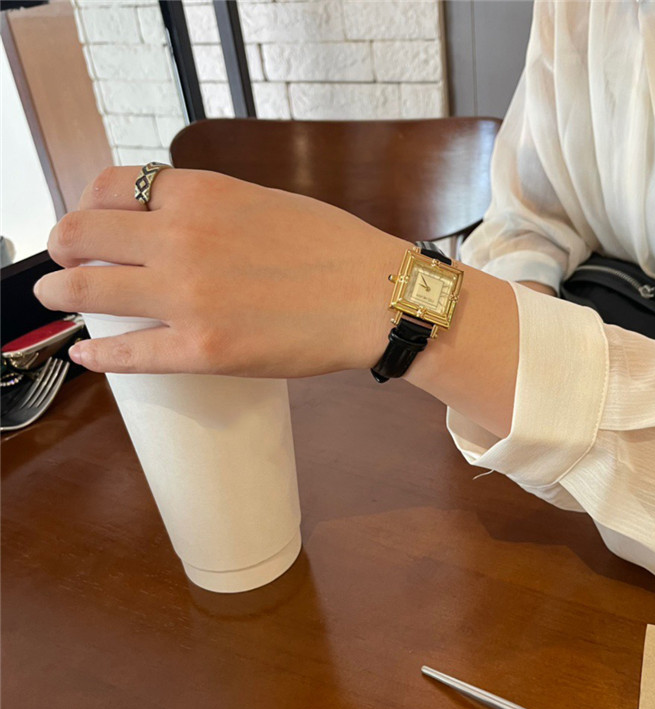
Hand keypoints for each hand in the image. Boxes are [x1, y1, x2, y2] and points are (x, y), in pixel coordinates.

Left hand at [35, 167, 408, 376]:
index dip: (85, 204)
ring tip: (57, 300)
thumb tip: (174, 223)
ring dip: (61, 293)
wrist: (377, 297)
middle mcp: (184, 237)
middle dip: (61, 249)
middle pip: (83, 234)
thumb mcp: (265, 203)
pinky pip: (128, 353)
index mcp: (202, 193)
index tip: (86, 222)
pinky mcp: (204, 350)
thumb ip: (211, 208)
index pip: (110, 186)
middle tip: (60, 262)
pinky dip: (99, 355)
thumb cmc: (335, 250)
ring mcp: (189, 296)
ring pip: (89, 290)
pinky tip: (87, 355)